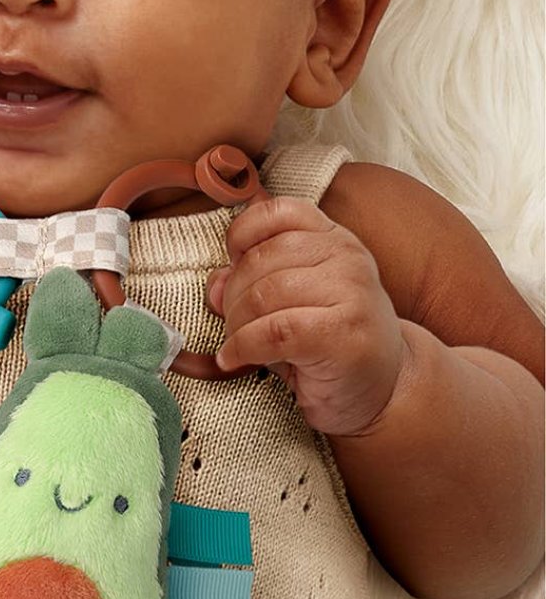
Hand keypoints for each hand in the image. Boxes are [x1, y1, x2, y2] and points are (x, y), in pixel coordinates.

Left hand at [206, 197, 407, 436]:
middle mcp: (347, 257)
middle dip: (231, 295)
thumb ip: (250, 282)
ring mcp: (352, 293)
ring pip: (264, 295)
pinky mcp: (345, 334)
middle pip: (261, 259)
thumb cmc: (328, 341)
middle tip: (231, 322)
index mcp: (332, 238)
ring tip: (236, 343)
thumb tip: (214, 283)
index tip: (232, 266)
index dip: (242, 236)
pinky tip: (234, 359)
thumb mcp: (287, 302)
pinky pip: (274, 332)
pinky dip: (243, 347)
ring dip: (236, 324)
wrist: (385, 387)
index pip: (277, 212)